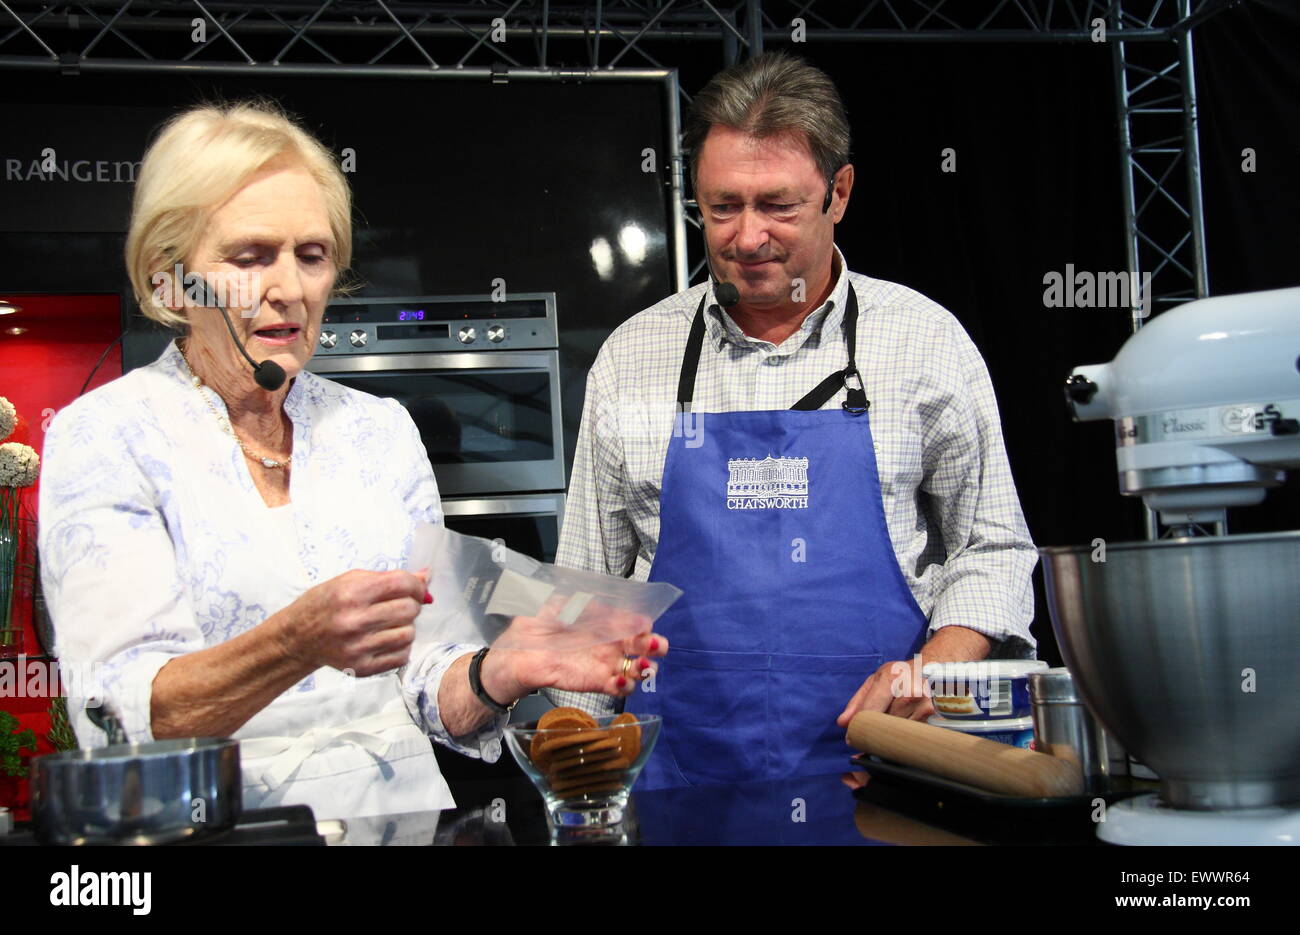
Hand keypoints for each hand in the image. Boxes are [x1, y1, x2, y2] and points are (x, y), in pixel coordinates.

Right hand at [280, 568, 429, 676]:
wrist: (297, 638)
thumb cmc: (324, 605)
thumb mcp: (349, 581)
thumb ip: (389, 578)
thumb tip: (425, 577)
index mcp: (351, 594)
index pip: (401, 584)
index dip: (416, 584)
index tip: (416, 587)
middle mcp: (354, 621)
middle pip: (409, 609)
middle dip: (412, 604)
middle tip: (400, 605)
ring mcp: (358, 647)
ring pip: (409, 634)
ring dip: (406, 626)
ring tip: (390, 623)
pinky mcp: (362, 667)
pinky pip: (402, 656)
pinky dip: (401, 647)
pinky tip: (386, 639)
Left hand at [482, 605, 668, 702]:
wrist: (517, 651)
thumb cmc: (536, 625)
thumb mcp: (555, 603)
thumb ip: (575, 600)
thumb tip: (594, 597)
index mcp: (605, 622)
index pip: (634, 621)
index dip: (643, 623)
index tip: (643, 623)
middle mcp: (610, 643)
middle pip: (644, 646)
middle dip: (654, 646)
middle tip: (654, 645)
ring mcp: (604, 664)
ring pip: (637, 669)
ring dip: (644, 669)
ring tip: (640, 666)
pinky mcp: (594, 683)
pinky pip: (618, 688)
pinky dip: (625, 687)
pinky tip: (620, 680)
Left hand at [835, 655, 933, 727]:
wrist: (935, 666)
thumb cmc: (901, 674)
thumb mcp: (876, 680)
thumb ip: (858, 702)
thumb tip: (843, 723)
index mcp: (892, 678)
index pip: (872, 710)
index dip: (860, 727)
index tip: (852, 739)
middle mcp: (911, 692)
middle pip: (884, 724)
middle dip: (875, 731)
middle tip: (869, 736)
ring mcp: (925, 705)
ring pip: (898, 732)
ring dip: (891, 733)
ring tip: (892, 722)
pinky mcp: (935, 718)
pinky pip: (910, 733)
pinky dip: (903, 733)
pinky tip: (905, 724)